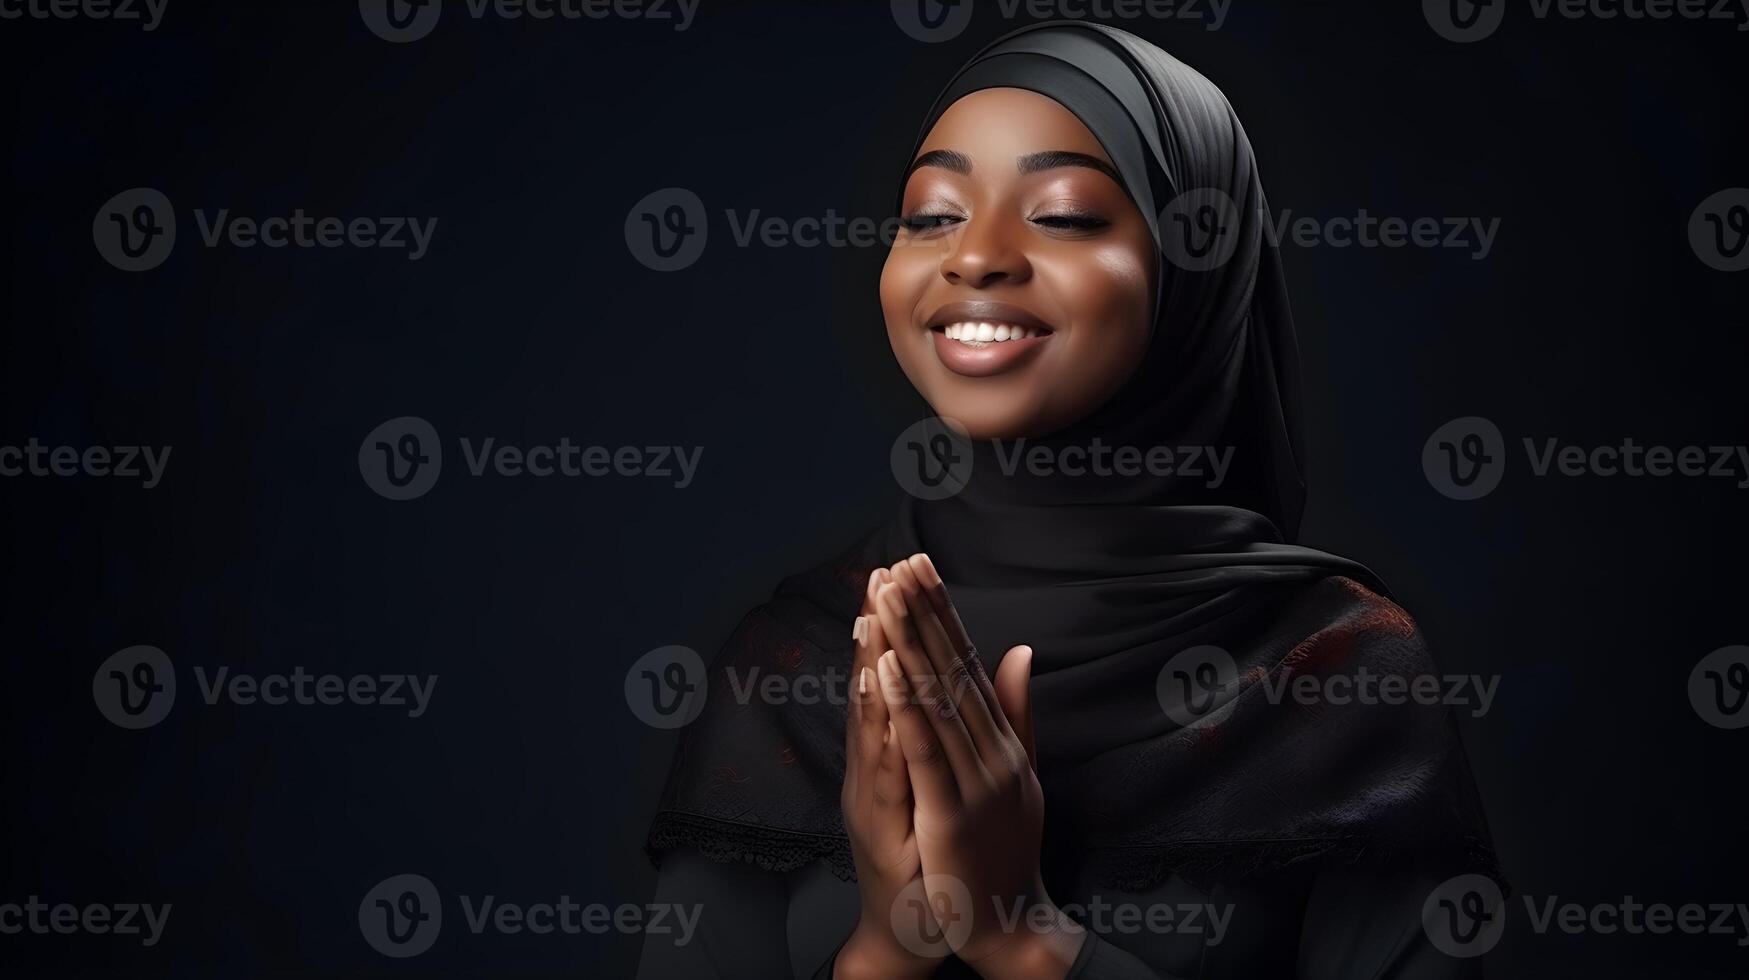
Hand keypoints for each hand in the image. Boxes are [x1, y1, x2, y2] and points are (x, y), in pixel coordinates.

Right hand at [836, 567, 940, 979]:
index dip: (905, 622)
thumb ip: (957, 729)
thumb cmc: (931, 856)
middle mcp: (877, 764)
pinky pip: (880, 768)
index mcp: (897, 750)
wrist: (914, 930)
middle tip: (881, 571)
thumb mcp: (945, 785)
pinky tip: (878, 690)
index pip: (902, 675)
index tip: (907, 570)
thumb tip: (973, 673)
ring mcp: (873, 792)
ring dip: (871, 663)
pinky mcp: (879, 823)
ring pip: (871, 718)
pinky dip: (878, 728)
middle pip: (878, 684)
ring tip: (874, 613)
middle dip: (881, 625)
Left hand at [874, 554, 1084, 978]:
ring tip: (890, 594)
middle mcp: (991, 750)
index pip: (965, 662)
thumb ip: (1015, 712)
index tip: (921, 567)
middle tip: (902, 561)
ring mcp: (973, 780)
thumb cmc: (1004, 851)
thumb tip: (1020, 650)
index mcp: (999, 739)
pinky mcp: (949, 812)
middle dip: (924, 613)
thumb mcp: (1017, 774)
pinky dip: (905, 708)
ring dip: (910, 643)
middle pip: (951, 669)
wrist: (1010, 925)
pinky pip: (924, 751)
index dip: (943, 613)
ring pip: (936, 698)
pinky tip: (887, 669)